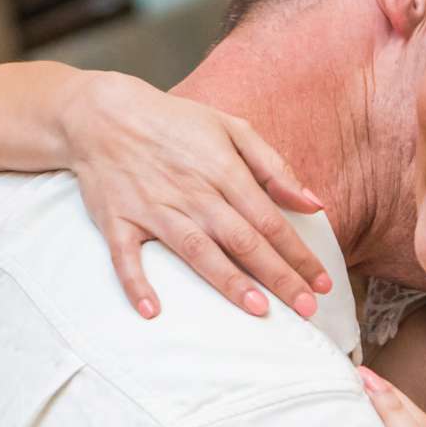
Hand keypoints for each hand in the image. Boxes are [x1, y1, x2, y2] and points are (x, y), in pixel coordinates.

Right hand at [58, 72, 333, 319]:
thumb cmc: (173, 123)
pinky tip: (152, 311)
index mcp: (223, 171)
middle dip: (278, 277)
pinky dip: (136, 284)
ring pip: (197, 251)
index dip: (299, 254)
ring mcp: (154, 209)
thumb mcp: (230, 128)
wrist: (102, 114)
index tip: (322, 284)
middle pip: (244, 241)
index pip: (270, 221)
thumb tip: (313, 203)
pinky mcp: (117, 222)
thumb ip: (274, 167)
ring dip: (228, 281)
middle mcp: (192, 194)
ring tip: (258, 310)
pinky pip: (126, 258)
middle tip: (306, 311)